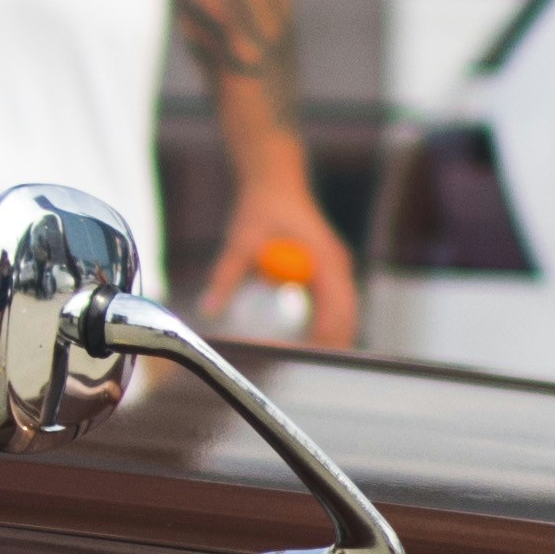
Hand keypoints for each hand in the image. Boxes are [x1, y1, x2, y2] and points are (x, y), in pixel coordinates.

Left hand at [198, 163, 361, 348]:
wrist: (276, 180)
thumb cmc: (261, 206)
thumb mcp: (240, 241)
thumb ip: (226, 275)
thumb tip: (208, 310)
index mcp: (324, 259)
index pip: (332, 311)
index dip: (317, 339)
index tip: (294, 356)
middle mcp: (337, 266)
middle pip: (345, 320)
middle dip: (328, 347)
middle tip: (302, 373)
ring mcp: (337, 269)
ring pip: (346, 316)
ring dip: (330, 340)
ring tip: (307, 365)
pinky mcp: (330, 271)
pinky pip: (336, 307)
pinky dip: (327, 327)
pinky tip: (311, 344)